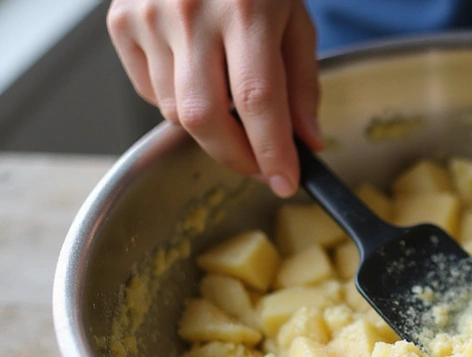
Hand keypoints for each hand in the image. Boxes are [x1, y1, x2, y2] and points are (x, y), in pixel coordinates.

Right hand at [107, 0, 322, 196]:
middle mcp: (191, 13)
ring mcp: (148, 17)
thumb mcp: (294, 17)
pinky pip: (148, 90)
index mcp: (246, 9)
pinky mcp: (120, 22)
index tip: (285, 182)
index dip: (271, 152)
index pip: (258, 101)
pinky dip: (176, 100)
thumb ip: (302, 83)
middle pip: (204, 117)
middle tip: (260, 167)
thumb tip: (307, 141)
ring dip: (209, 126)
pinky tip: (197, 75)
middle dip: (236, 157)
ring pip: (173, 111)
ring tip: (231, 102)